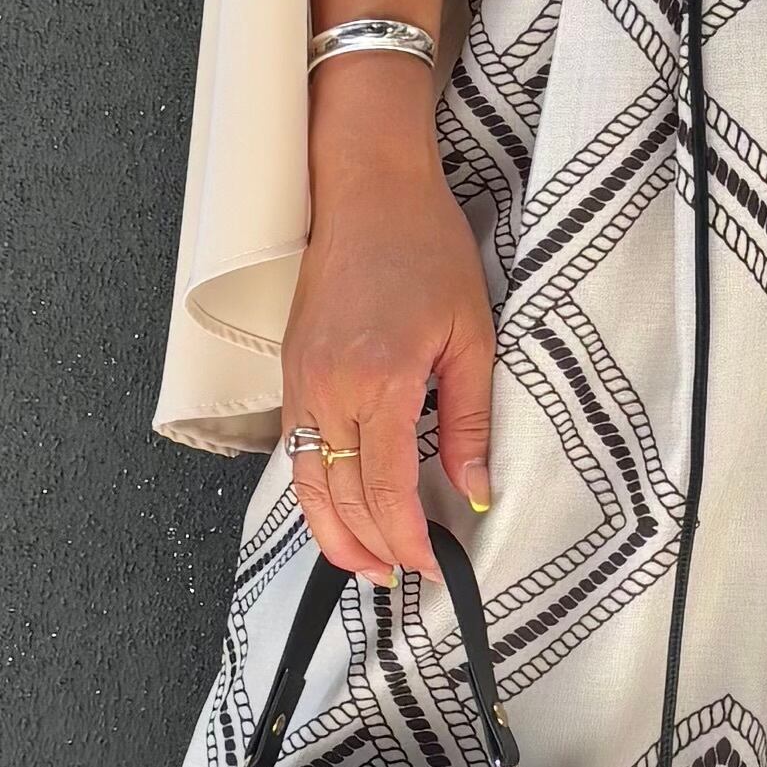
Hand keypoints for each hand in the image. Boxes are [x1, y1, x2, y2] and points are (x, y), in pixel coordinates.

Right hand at [276, 94, 495, 584]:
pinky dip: (315, 493)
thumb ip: (470, 420)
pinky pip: (296, 452)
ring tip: (366, 565)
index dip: (406, 539)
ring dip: (333, 533)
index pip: (384, 488)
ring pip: (305, 484)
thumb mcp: (471, 334)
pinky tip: (340, 510)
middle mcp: (329, 389)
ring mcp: (302, 382)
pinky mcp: (293, 373)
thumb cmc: (422, 247)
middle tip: (406, 576)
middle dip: (372, 548)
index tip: (431, 566)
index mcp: (380, 379)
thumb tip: (474, 489)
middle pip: (340, 498)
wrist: (367, 190)